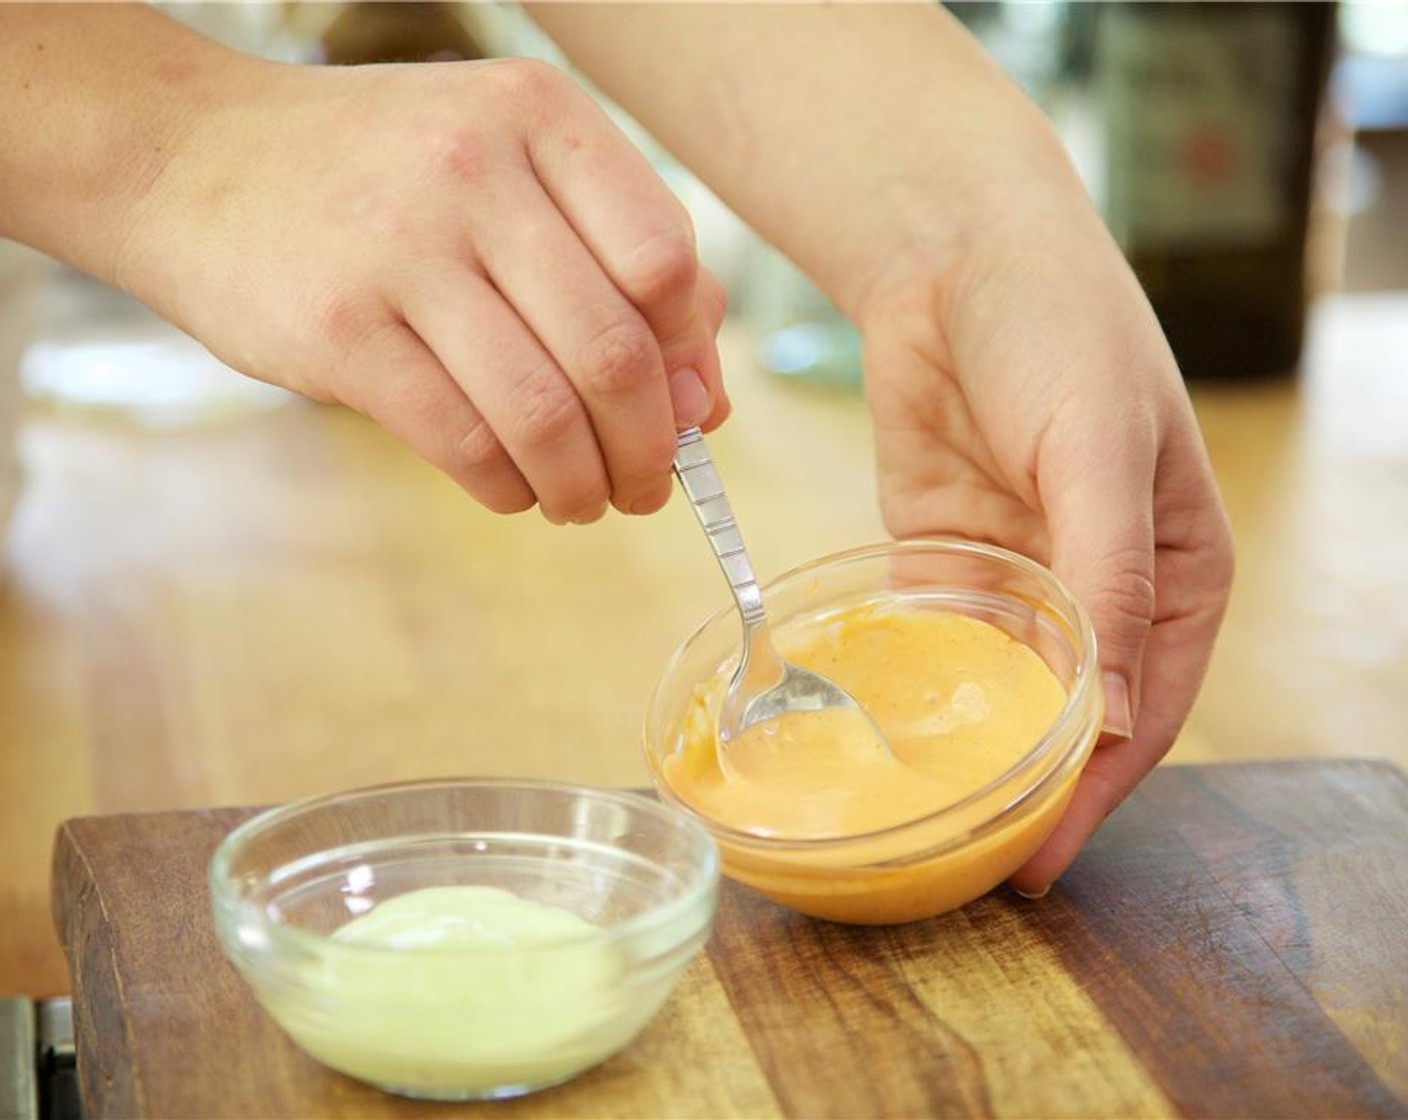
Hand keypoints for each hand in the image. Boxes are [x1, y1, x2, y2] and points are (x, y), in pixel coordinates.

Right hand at [116, 52, 727, 522]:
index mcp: (538, 118)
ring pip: (544, 412)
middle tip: (647, 487)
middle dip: (649, 450)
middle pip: (614, 353)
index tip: (684, 408)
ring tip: (586, 502)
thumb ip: (618, 262)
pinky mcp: (339, 331)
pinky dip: (508, 489)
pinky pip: (464, 442)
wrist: (192, 161)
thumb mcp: (508, 171)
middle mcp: (476, 170)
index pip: (666, 259)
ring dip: (584, 485)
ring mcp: (401, 248)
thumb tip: (706, 401)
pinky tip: (514, 490)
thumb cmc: (383, 180)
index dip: (688, 356)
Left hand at [858, 181, 1233, 894]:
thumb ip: (1108, 581)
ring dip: (965, 750)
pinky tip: (877, 737)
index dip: (1098, 792)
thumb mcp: (1100, 452)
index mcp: (1173, 571)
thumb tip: (1115, 724)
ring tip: (917, 821)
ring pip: (996, 689)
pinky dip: (910, 687)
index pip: (1146, 711)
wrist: (952, 254)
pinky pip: (930, 640)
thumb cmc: (1060, 332)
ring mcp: (1015, 575)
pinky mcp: (939, 554)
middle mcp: (1097, 587)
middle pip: (1070, 715)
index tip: (1041, 862)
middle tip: (967, 866)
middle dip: (1027, 789)